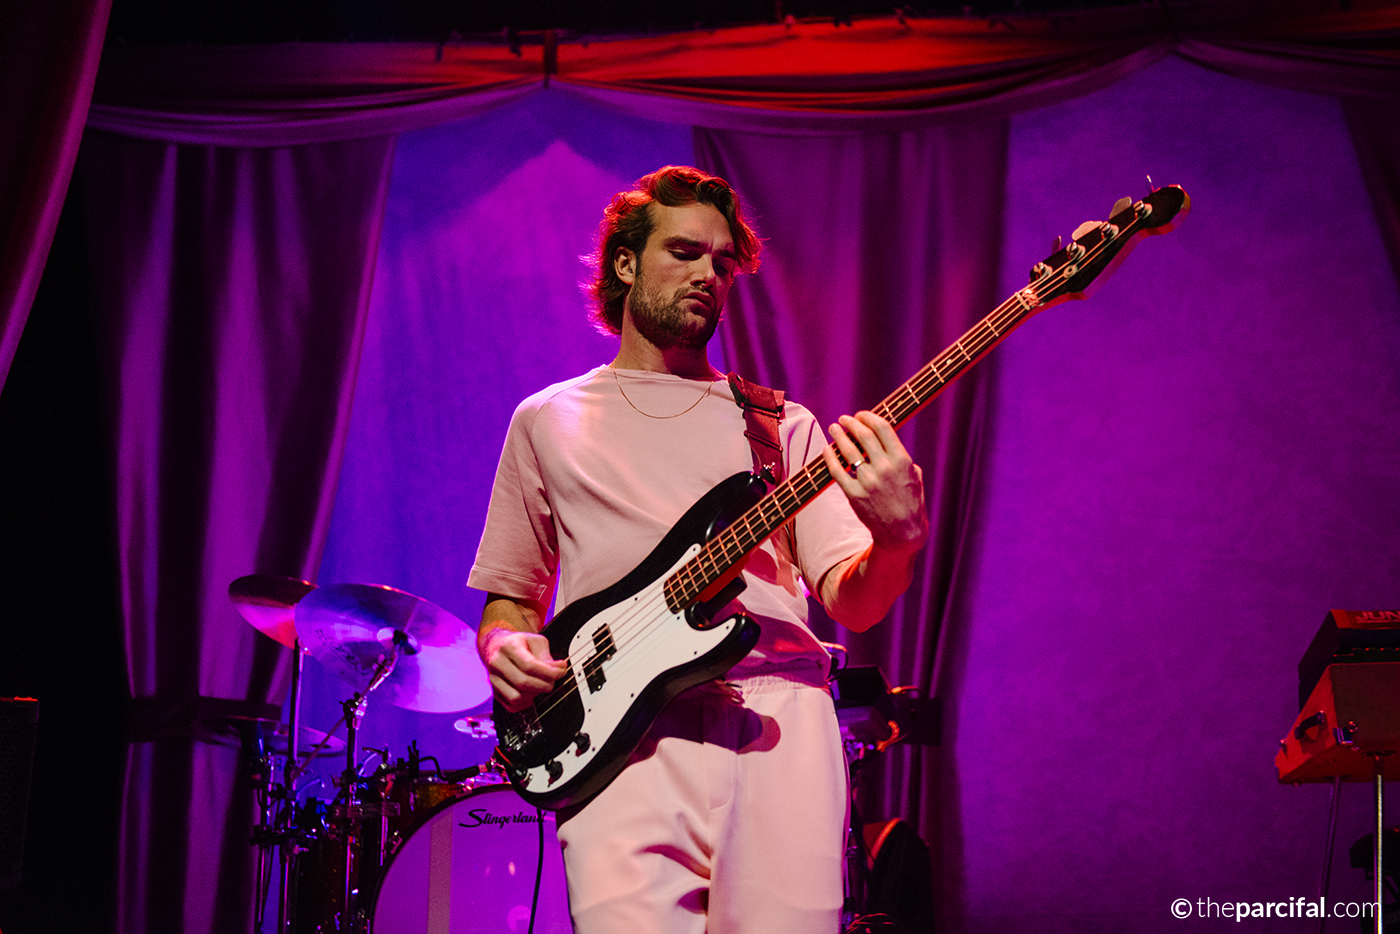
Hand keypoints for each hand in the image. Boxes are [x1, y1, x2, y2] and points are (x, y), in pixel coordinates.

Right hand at [480, 626, 568, 712]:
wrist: (496, 646)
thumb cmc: (519, 643)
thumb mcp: (535, 642)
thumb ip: (547, 657)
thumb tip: (560, 669)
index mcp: (508, 646)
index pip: (529, 665)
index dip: (549, 672)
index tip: (561, 672)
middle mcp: (497, 663)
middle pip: (523, 682)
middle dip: (544, 685)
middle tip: (553, 681)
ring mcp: (493, 679)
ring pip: (516, 696)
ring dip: (534, 695)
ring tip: (540, 686)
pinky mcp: (494, 692)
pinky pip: (511, 705)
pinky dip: (525, 702)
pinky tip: (531, 692)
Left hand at [822, 412, 928, 552]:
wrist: (902, 533)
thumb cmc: (910, 502)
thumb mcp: (914, 475)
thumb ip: (900, 457)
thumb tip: (884, 441)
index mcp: (902, 460)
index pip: (882, 428)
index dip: (869, 417)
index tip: (861, 414)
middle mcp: (885, 468)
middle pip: (863, 435)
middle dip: (851, 423)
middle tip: (844, 419)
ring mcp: (868, 482)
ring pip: (848, 450)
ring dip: (838, 435)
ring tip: (834, 429)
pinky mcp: (855, 495)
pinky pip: (837, 471)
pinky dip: (829, 457)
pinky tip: (827, 449)